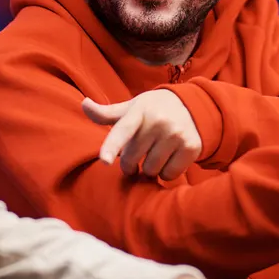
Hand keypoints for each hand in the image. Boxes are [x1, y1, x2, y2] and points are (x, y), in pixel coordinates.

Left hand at [83, 90, 201, 179]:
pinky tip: (168, 159)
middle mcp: (159, 122)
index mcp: (140, 111)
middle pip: (133, 159)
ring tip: (154, 155)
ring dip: (149, 169)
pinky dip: (166, 172)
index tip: (105, 160)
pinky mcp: (191, 147)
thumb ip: (107, 113)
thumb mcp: (132, 108)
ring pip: (151, 170)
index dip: (112, 146)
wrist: (194, 106)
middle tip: (136, 157)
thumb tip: (84, 104)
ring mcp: (177, 135)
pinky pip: (169, 174)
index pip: (123, 130)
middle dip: (130, 163)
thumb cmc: (154, 109)